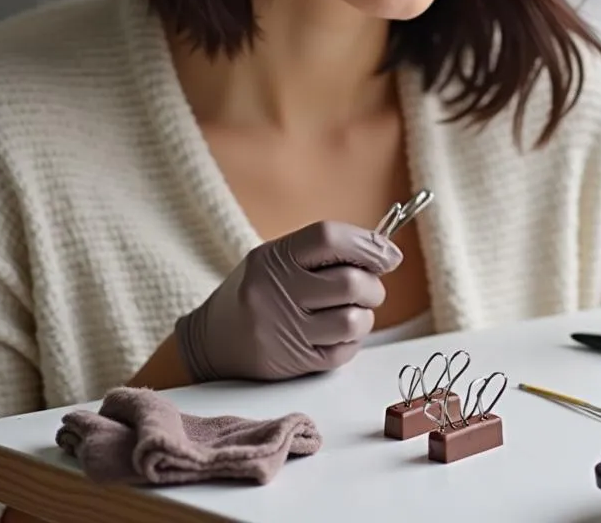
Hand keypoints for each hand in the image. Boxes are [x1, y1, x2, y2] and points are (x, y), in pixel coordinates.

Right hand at [174, 220, 402, 381]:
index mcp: (273, 258)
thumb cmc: (258, 290)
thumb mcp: (277, 257)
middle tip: (370, 286)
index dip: (368, 243)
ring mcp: (283, 331)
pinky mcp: (293, 362)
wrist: (212, 340)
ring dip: (366, 314)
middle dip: (373, 284)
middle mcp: (275, 293)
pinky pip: (344, 351)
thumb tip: (385, 252)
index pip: (329, 238)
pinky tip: (340, 332)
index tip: (389, 254)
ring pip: (353, 320)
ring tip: (355, 310)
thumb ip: (324, 252)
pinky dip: (353, 340)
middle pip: (349, 282)